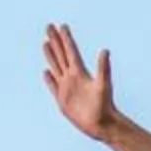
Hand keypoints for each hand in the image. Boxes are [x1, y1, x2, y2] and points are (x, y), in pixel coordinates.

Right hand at [43, 22, 118, 140]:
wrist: (102, 124)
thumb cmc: (105, 106)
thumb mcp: (103, 84)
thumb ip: (103, 68)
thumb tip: (105, 50)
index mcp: (80, 73)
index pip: (71, 51)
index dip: (66, 38)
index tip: (62, 25)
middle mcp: (73, 77)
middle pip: (61, 55)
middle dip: (55, 40)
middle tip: (49, 26)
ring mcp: (67, 88)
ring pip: (56, 66)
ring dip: (50, 55)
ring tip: (45, 42)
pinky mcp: (62, 100)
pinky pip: (53, 86)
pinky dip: (49, 79)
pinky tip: (46, 72)